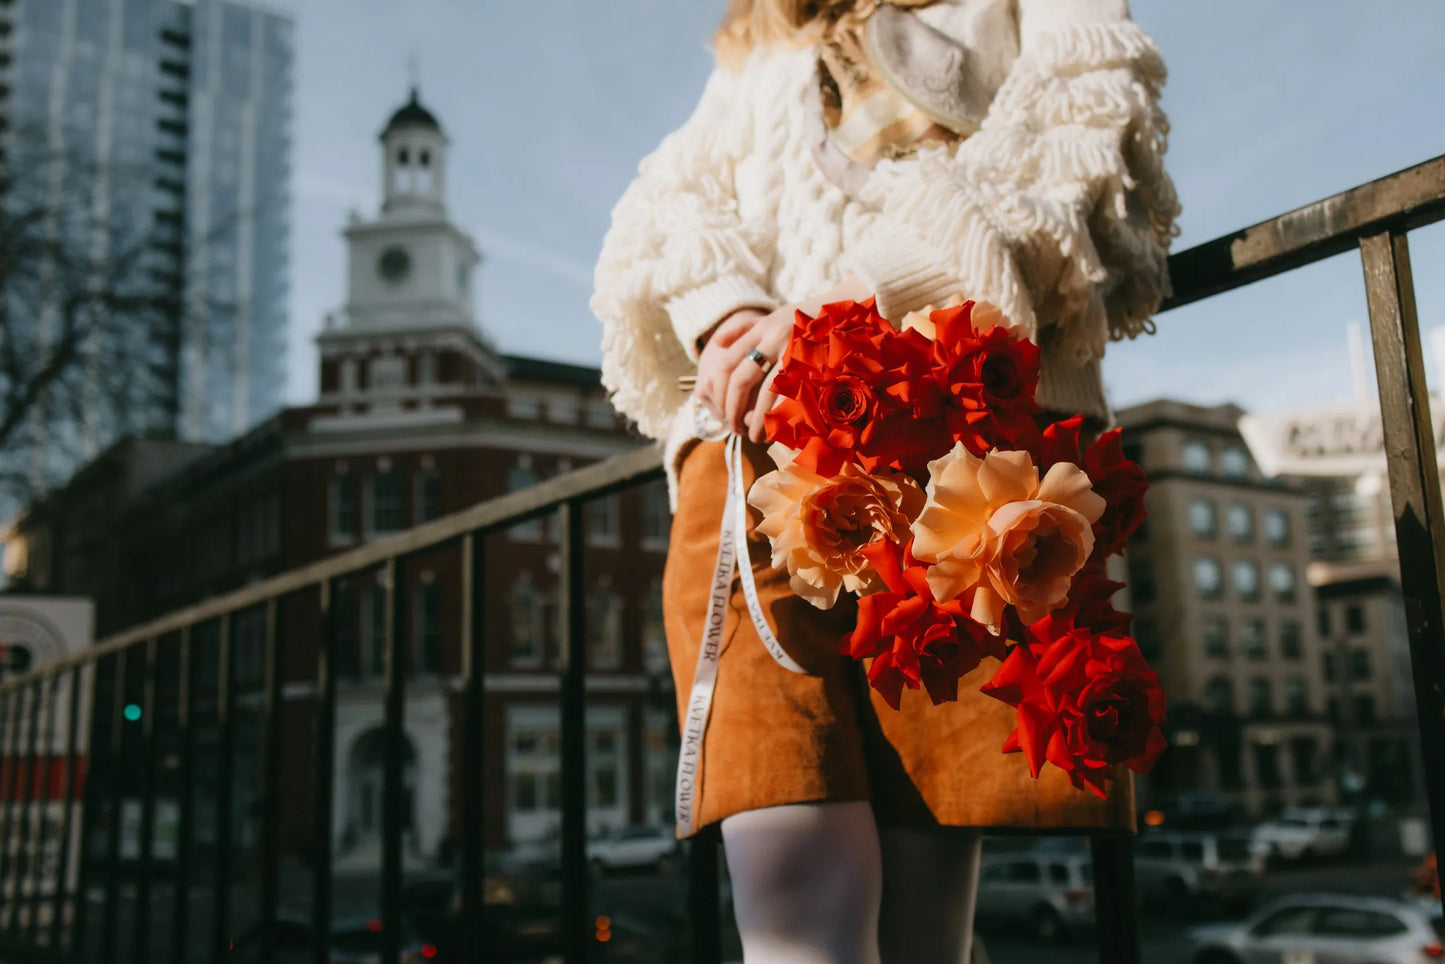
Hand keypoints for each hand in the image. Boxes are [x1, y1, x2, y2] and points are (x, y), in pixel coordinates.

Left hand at [696, 274, 871, 441]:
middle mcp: (776, 337)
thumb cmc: (807, 318)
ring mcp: (797, 352)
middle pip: (742, 379)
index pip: (727, 362)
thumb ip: (745, 329)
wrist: (850, 310)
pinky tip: (777, 429)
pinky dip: (783, 416)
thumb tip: (716, 343)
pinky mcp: (817, 367)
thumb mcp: (775, 316)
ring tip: (754, 436)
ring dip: (757, 420)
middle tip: (734, 428)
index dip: (719, 391)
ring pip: (766, 393)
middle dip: (733, 408)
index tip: (720, 410)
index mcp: (762, 327)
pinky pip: (794, 398)